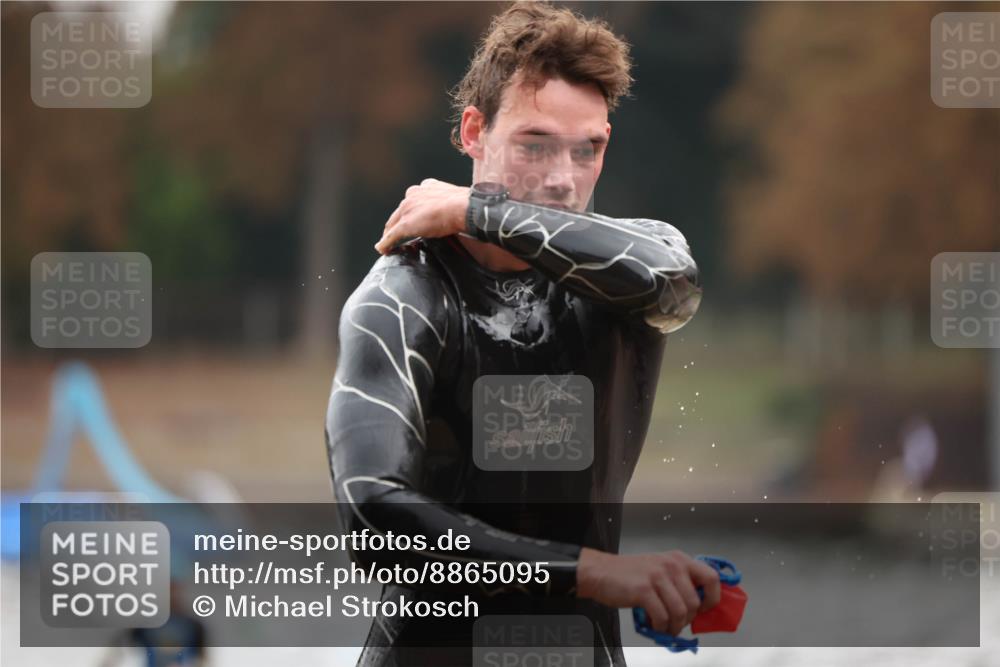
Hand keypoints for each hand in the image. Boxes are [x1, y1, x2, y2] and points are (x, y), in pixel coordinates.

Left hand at [374, 178, 469, 253]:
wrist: (464, 208)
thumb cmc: (466, 205)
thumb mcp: (453, 199)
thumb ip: (446, 204)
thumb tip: (454, 213)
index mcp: (425, 187)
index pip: (411, 203)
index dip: (409, 214)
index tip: (411, 222)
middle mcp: (413, 195)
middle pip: (399, 213)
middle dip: (397, 225)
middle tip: (396, 237)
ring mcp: (407, 209)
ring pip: (393, 224)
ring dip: (391, 235)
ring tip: (390, 245)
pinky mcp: (405, 224)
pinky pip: (392, 236)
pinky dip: (386, 243)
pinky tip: (383, 250)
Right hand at [576, 548, 720, 635]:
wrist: (600, 572)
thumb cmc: (631, 574)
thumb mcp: (661, 570)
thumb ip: (680, 582)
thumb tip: (700, 607)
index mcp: (679, 559)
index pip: (712, 578)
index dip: (712, 599)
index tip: (704, 610)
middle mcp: (672, 565)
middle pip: (695, 602)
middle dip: (688, 619)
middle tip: (676, 622)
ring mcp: (658, 576)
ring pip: (681, 612)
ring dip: (674, 626)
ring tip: (665, 628)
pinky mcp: (644, 590)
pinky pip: (663, 617)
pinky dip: (661, 627)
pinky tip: (654, 625)